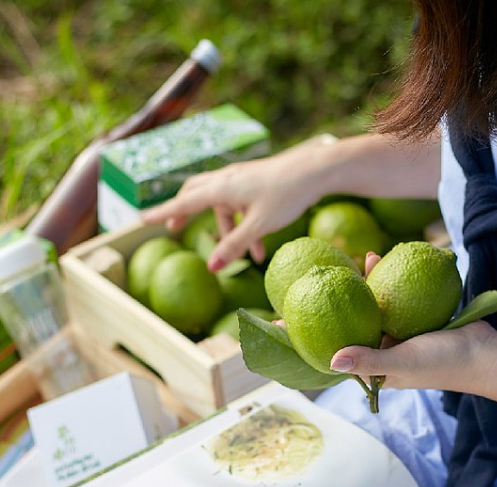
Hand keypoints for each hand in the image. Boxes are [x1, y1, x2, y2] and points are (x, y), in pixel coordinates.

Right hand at [141, 143, 328, 269]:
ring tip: (246, 258)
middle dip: (184, 212)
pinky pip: (241, 206)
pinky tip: (261, 249)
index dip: (162, 213)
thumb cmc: (287, 194)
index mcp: (221, 187)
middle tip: (174, 228)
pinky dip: (245, 226)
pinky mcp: (256, 183)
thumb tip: (211, 268)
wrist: (316, 170)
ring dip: (229, 231)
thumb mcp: (260, 224)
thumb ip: (235, 246)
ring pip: (223, 205)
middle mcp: (226, 179)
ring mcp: (241, 179)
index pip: (183, 203)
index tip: (141, 220)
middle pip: (195, 194)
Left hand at [328, 252, 496, 393]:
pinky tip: (393, 260)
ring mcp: (405, 335)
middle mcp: (389, 352)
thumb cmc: (442, 364)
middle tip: (344, 269)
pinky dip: (397, 282)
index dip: (329, 329)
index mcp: (379, 369)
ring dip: (376, 284)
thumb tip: (331, 361)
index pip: (346, 347)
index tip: (309, 307)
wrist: (486, 354)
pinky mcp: (420, 319)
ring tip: (372, 256)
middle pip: (362, 322)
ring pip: (383, 306)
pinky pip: (403, 298)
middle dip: (352, 297)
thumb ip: (368, 361)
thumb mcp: (401, 363)